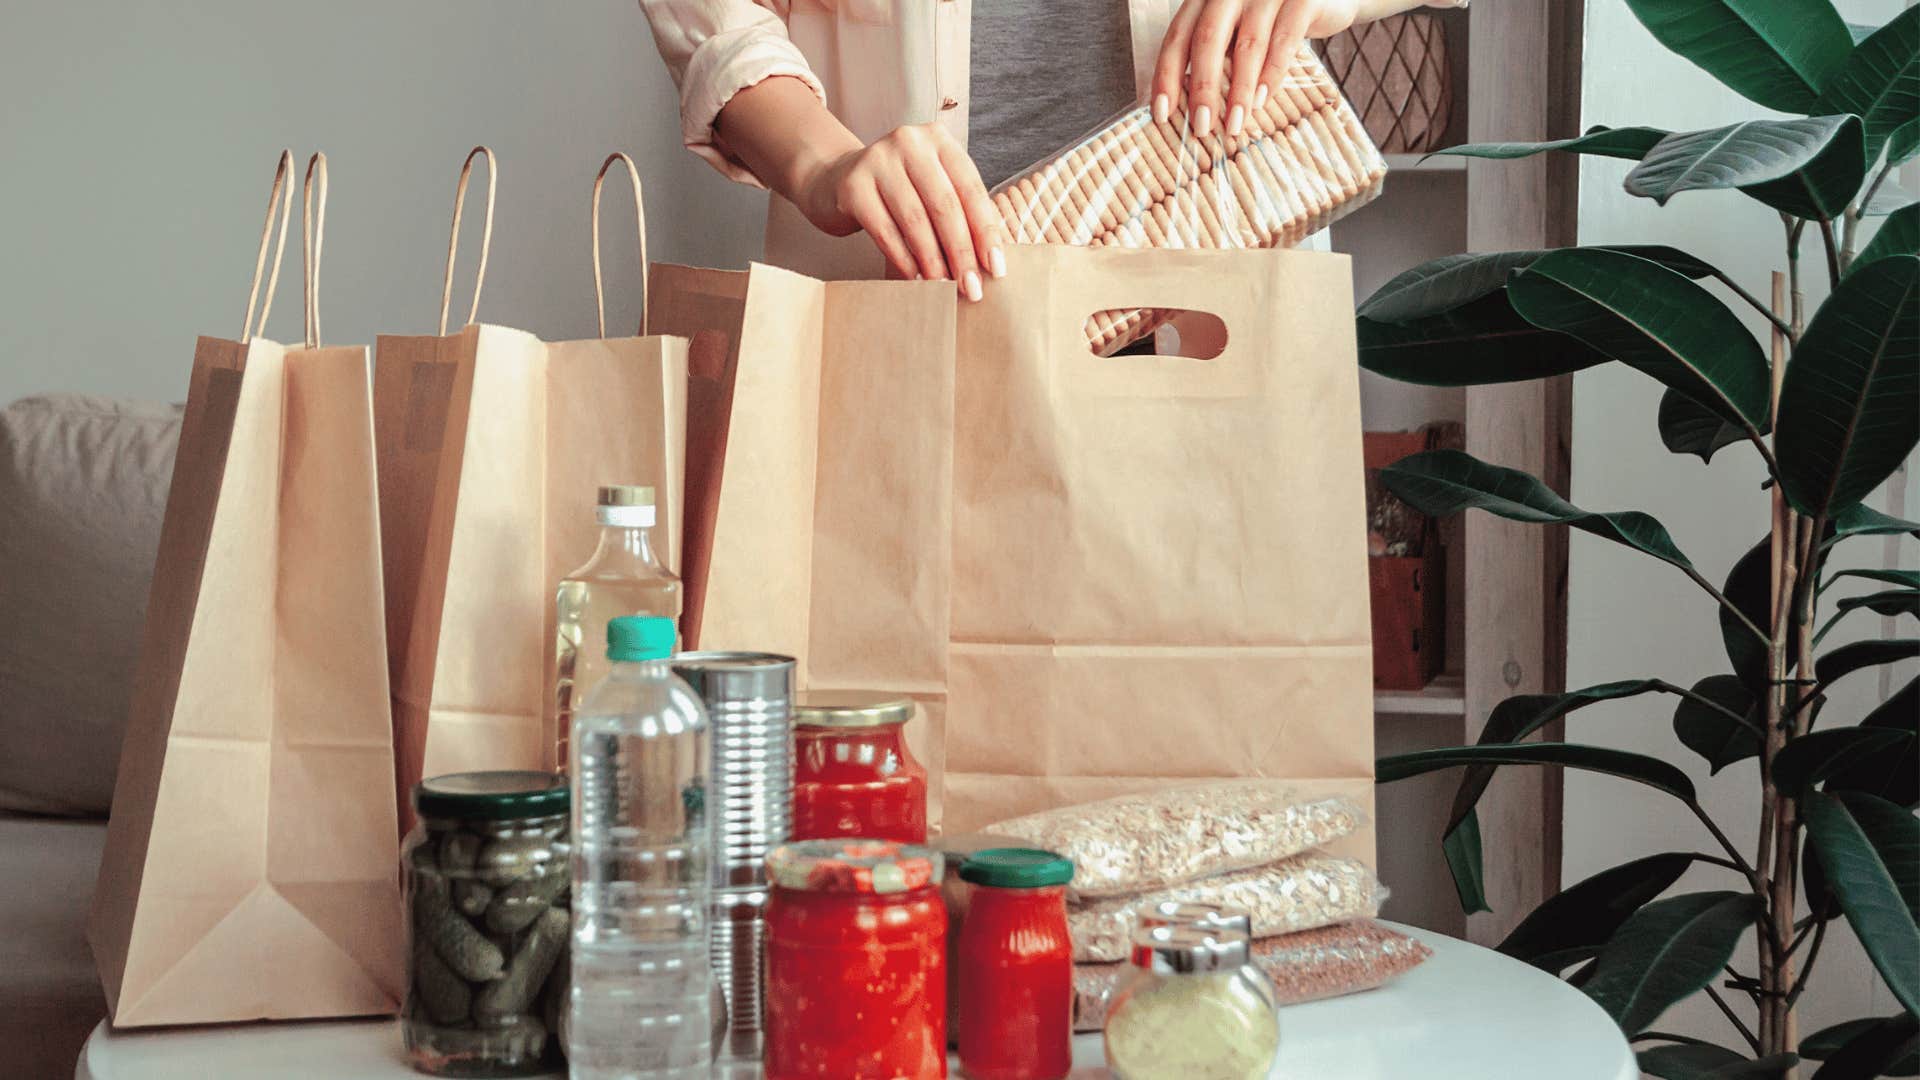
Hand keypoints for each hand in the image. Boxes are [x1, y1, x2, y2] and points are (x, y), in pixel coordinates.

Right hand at [796, 123, 1006, 299]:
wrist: (834, 180)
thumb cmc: (895, 189)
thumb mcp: (930, 186)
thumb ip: (958, 210)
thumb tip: (990, 259)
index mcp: (938, 140)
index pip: (970, 189)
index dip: (985, 232)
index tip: (996, 268)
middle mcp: (909, 142)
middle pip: (945, 205)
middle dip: (962, 252)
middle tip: (972, 288)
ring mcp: (878, 160)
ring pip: (915, 220)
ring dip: (934, 261)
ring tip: (945, 287)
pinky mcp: (853, 186)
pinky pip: (885, 231)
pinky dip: (904, 260)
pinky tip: (916, 279)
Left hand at [1153, 0, 1362, 135]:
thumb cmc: (1271, 20)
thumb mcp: (1236, 30)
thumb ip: (1214, 55)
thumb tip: (1190, 109)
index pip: (1178, 36)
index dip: (1167, 75)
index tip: (1162, 114)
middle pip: (1208, 39)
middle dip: (1202, 88)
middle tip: (1201, 128)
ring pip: (1247, 45)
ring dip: (1239, 91)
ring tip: (1234, 125)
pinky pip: (1284, 42)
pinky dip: (1272, 75)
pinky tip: (1263, 102)